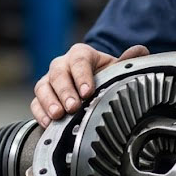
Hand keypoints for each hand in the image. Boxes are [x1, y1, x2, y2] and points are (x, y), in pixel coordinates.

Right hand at [31, 43, 149, 126]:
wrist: (91, 85)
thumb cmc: (103, 76)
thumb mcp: (114, 68)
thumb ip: (125, 61)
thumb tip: (140, 51)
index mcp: (81, 55)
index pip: (78, 60)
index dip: (82, 75)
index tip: (88, 91)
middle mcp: (62, 65)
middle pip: (58, 73)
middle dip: (65, 91)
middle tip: (73, 106)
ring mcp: (49, 81)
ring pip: (43, 87)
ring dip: (49, 102)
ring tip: (58, 116)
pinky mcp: (41, 97)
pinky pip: (35, 103)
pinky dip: (40, 114)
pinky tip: (49, 124)